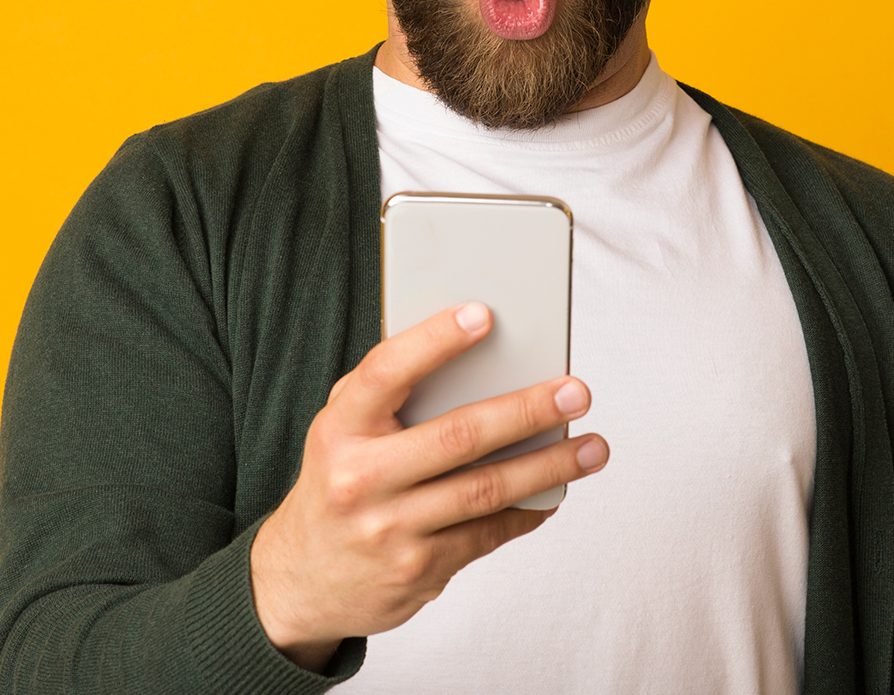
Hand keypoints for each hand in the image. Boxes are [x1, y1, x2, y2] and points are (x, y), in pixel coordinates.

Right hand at [248, 301, 608, 670]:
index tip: (484, 314)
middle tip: (576, 392)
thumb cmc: (340, 480)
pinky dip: (528, 510)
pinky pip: (487, 535)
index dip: (435, 340)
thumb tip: (480, 352)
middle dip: (526, 411)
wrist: (300, 579)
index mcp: (339, 429)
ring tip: (593, 448)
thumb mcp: (342, 429)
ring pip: (485, 491)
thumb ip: (391, 391)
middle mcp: (360, 480)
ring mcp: (390, 530)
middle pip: (458, 437)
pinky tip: (556, 492)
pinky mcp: (418, 571)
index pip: (387, 373)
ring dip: (549, 467)